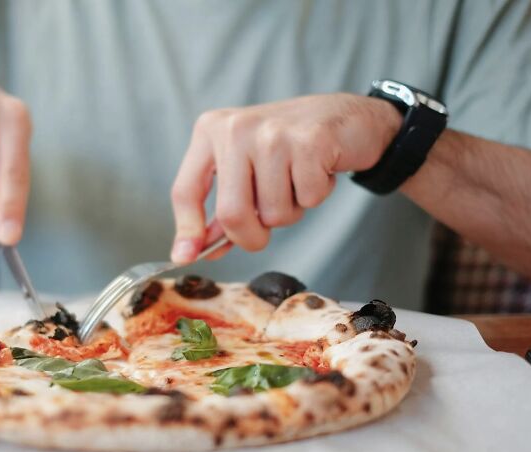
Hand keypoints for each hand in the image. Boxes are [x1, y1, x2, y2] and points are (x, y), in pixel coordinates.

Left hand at [170, 93, 401, 262]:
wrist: (345, 116)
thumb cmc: (289, 148)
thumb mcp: (245, 171)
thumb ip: (221, 210)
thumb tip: (193, 250)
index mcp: (211, 131)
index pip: (185, 190)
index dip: (186, 229)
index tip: (185, 256)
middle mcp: (236, 128)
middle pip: (231, 213)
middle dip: (251, 237)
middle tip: (265, 231)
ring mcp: (272, 133)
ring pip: (273, 213)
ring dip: (290, 211)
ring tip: (297, 180)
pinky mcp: (309, 142)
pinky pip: (307, 200)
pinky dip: (316, 196)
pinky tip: (318, 170)